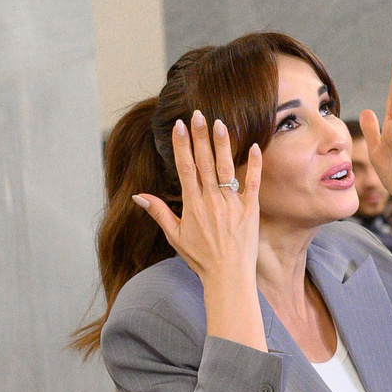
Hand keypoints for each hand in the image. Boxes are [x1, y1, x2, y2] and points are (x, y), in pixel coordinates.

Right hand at [134, 112, 260, 288]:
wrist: (228, 277)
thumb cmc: (201, 258)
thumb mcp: (175, 236)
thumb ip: (158, 213)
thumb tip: (137, 196)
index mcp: (192, 205)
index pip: (185, 168)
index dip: (181, 145)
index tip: (179, 126)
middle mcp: (212, 201)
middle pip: (204, 162)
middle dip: (200, 137)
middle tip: (197, 114)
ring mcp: (232, 204)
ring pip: (226, 168)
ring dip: (222, 144)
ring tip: (220, 122)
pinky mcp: (250, 210)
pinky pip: (253, 183)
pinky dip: (254, 165)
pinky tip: (254, 146)